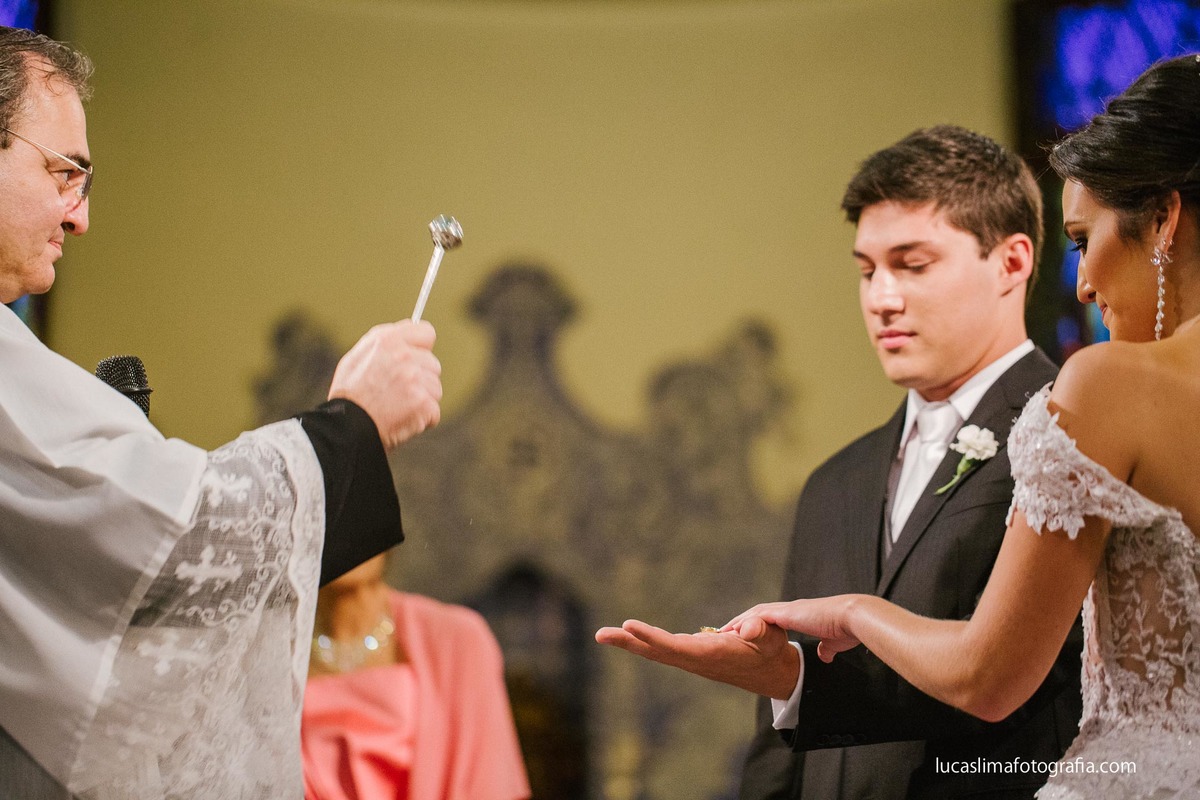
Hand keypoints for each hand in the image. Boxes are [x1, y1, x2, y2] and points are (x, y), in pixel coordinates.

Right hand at [328, 319, 441, 449]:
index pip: (426, 333)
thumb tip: (410, 326)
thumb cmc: (349, 395)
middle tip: (397, 391)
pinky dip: (423, 419)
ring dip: (422, 399)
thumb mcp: (357, 356)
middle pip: (432, 364)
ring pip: (435, 388)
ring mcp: (415, 380)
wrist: (345, 428)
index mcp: (388, 340)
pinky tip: (403, 420)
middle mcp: (404, 356)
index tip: (416, 358)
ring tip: (397, 407)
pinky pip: (434, 411)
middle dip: (420, 377)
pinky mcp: (423, 403)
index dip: (421, 347)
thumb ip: (386, 340)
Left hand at [595, 616, 799, 698]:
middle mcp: (695, 660)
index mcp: (711, 656)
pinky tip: (628, 634)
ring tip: (603, 634)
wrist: (771, 672)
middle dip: (629, 642)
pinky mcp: (691, 654)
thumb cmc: (771, 649)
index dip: (651, 637)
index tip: (629, 624)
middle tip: (601, 634)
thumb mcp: (771, 637)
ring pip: (655, 650)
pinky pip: (661, 647)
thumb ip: (760, 631)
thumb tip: (747, 627)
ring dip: (630, 641)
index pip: (675, 647)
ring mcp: (691, 658)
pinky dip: (643, 640)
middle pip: (656, 652)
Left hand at [726, 596, 863, 662]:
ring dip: (739, 622)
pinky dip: (743, 623)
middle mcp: (791, 610)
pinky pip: (757, 617)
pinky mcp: (785, 613)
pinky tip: (731, 631)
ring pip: (755, 613)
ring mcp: (787, 610)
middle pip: (759, 613)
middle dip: (743, 622)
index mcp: (801, 615)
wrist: (852, 618)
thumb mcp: (833, 643)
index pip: (772, 619)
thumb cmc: (846, 630)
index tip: (745, 635)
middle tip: (725, 632)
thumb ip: (826, 648)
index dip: (757, 625)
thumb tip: (825, 656)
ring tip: (722, 632)